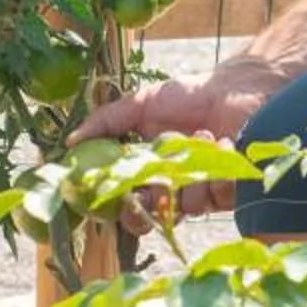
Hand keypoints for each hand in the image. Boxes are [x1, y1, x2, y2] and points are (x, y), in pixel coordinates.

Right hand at [70, 63, 278, 224]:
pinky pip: (220, 196)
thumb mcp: (142, 103)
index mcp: (147, 172)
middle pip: (153, 218)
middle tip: (162, 174)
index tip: (123, 188)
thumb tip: (71, 142)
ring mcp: (202, 192)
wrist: (235, 88)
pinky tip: (224, 141)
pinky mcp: (231, 190)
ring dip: (192, 171)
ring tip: (203, 133)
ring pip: (187, 207)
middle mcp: (172, 188)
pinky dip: (220, 170)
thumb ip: (106, 122)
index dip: (122, 204)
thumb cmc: (189, 95)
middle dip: (155, 199)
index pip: (127, 204)